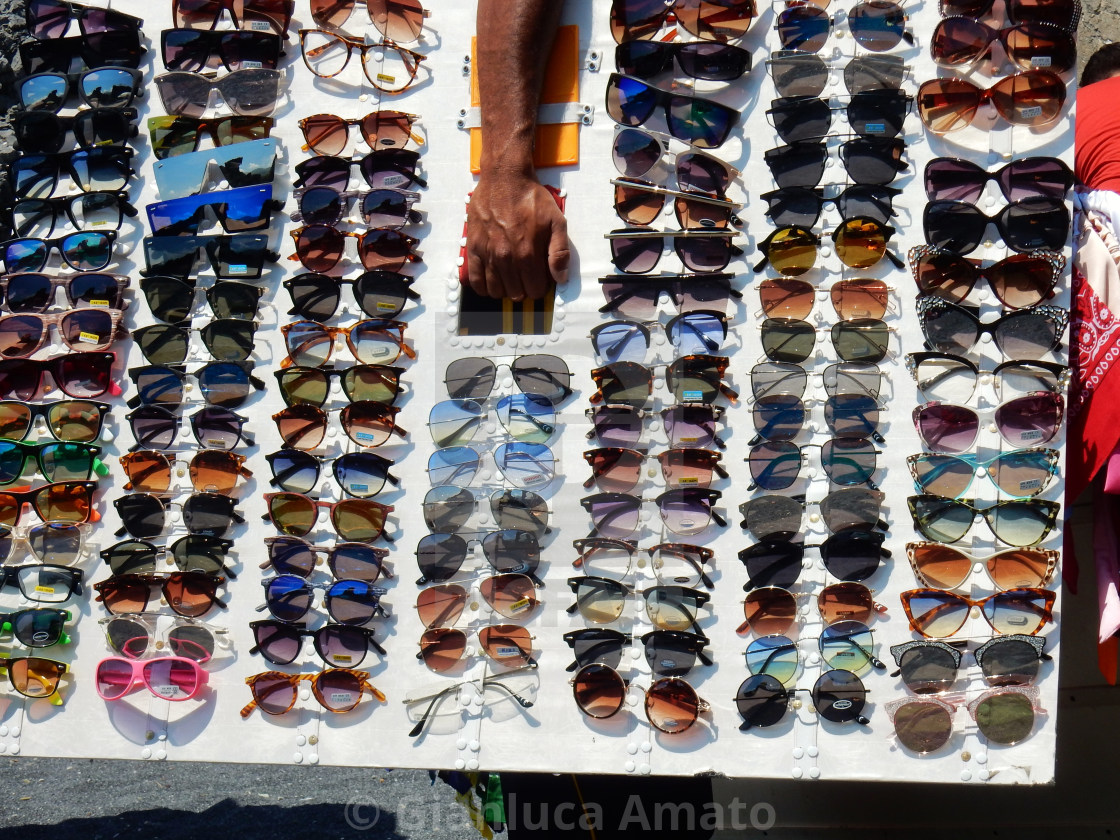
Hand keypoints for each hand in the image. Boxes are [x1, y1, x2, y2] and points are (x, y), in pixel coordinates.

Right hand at [465, 168, 569, 301]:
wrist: (505, 178)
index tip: (540, 277)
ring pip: (496, 290)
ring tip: (510, 278)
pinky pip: (475, 280)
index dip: (540, 286)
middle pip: (516, 293)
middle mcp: (505, 257)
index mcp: (527, 253)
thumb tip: (560, 278)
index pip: (535, 290)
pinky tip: (491, 281)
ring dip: (505, 289)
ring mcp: (487, 253)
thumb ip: (560, 251)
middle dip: (524, 288)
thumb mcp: (556, 221)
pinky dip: (483, 287)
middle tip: (526, 276)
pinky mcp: (473, 248)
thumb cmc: (532, 199)